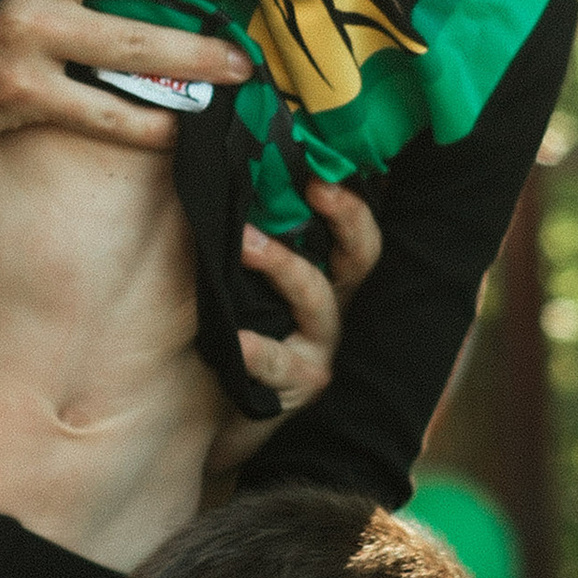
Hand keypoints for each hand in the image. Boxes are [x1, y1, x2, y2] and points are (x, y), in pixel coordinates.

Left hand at [208, 181, 383, 473]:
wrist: (216, 417)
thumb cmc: (233, 338)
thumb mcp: (246, 288)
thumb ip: (249, 241)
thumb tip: (226, 171)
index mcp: (327, 277)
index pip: (354, 228)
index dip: (350, 194)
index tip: (324, 160)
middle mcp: (335, 310)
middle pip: (361, 257)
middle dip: (346, 217)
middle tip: (315, 186)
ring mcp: (320, 350)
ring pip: (318, 300)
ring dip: (283, 265)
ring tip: (244, 242)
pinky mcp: (298, 388)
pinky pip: (280, 363)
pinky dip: (258, 350)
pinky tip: (238, 340)